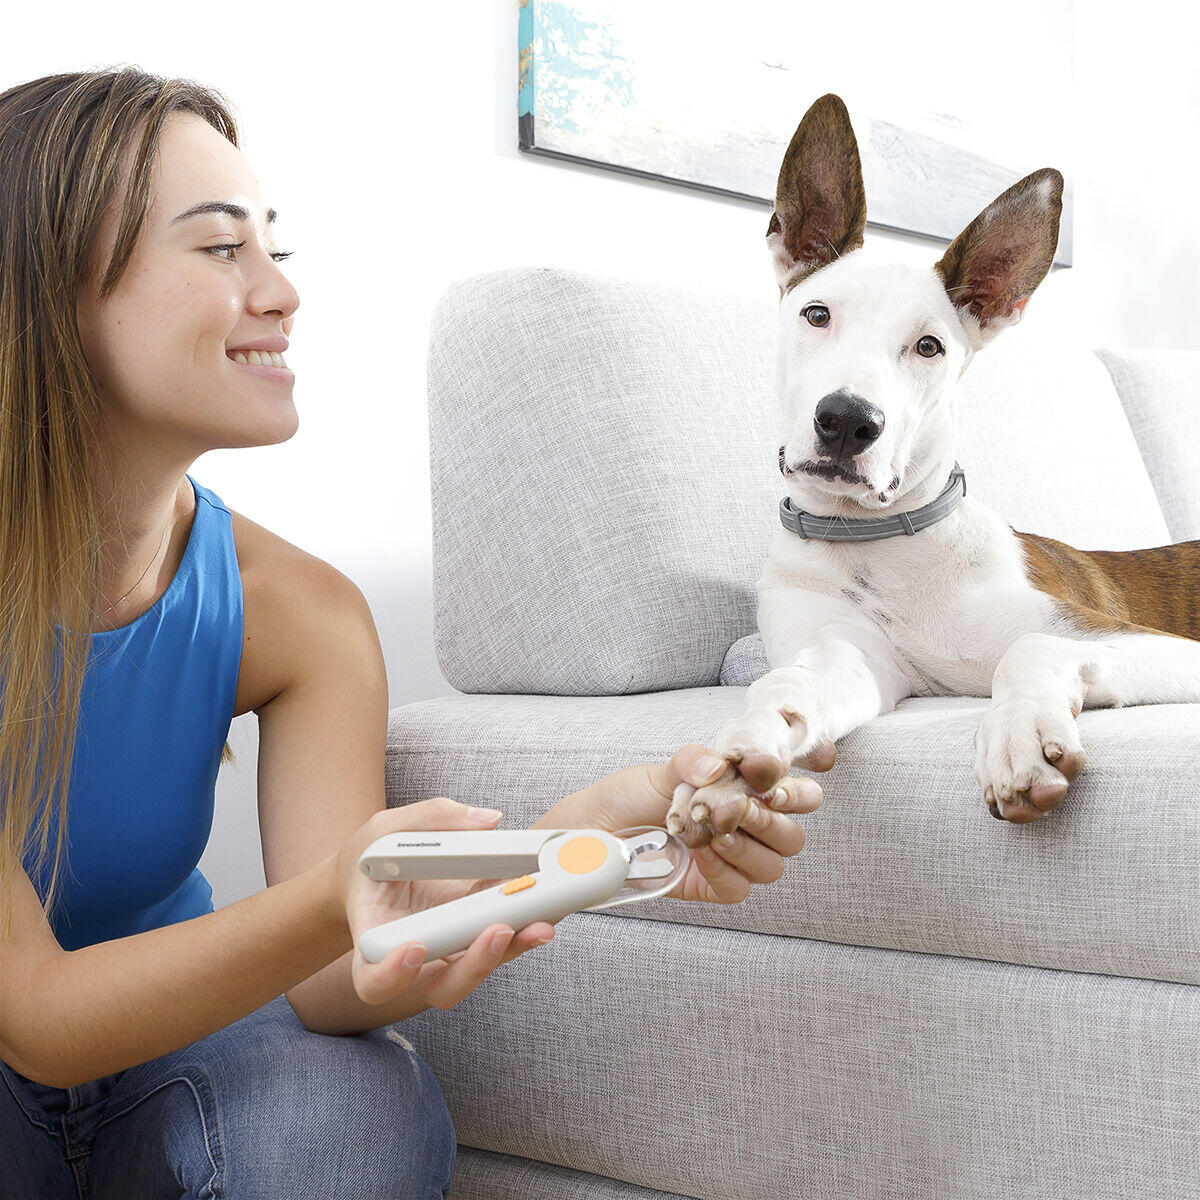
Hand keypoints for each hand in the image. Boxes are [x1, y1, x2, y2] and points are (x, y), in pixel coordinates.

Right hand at [332, 798, 555, 1007]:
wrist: (377, 873)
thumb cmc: (373, 858)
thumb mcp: (386, 830)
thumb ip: (432, 819)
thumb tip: (489, 821)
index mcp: (374, 940)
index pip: (372, 979)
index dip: (392, 975)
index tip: (414, 948)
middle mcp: (412, 961)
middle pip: (441, 987)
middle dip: (475, 965)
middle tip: (498, 931)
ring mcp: (447, 954)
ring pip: (480, 970)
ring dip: (512, 949)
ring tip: (539, 922)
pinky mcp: (475, 938)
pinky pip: (501, 942)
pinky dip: (524, 924)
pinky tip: (544, 902)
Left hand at [560, 743, 821, 902]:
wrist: (595, 830)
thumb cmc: (630, 795)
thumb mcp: (660, 771)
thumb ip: (692, 762)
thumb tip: (716, 766)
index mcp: (745, 791)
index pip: (800, 795)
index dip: (797, 793)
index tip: (771, 785)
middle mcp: (746, 826)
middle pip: (793, 837)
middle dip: (772, 822)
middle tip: (739, 809)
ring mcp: (731, 859)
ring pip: (772, 866)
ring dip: (748, 848)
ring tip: (715, 834)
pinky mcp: (711, 886)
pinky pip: (738, 889)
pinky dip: (725, 872)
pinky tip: (702, 855)